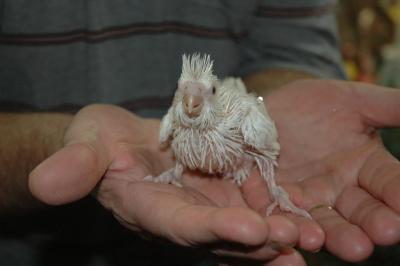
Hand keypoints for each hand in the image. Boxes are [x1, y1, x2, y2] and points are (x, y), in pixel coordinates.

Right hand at [28, 104, 306, 264]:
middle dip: (258, 240)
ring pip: (244, 224)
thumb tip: (45, 182)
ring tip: (315, 236)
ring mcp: (207, 204)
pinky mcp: (223, 188)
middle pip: (222, 235)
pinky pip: (254, 201)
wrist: (124, 141)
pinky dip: (279, 207)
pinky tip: (309, 212)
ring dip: (278, 231)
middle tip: (298, 240)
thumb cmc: (100, 141)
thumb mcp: (86, 144)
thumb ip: (75, 165)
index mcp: (149, 209)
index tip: (249, 231)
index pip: (180, 225)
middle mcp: (183, 215)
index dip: (212, 230)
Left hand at [244, 80, 399, 261]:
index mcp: (364, 165)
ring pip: (327, 222)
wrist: (262, 113)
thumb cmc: (309, 105)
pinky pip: (286, 217)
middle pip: (362, 211)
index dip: (398, 192)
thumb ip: (390, 107)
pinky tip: (304, 237)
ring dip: (339, 235)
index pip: (389, 182)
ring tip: (354, 247)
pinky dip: (294, 228)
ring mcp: (307, 199)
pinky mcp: (275, 203)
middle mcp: (339, 188)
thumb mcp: (351, 100)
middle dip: (375, 222)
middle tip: (387, 232)